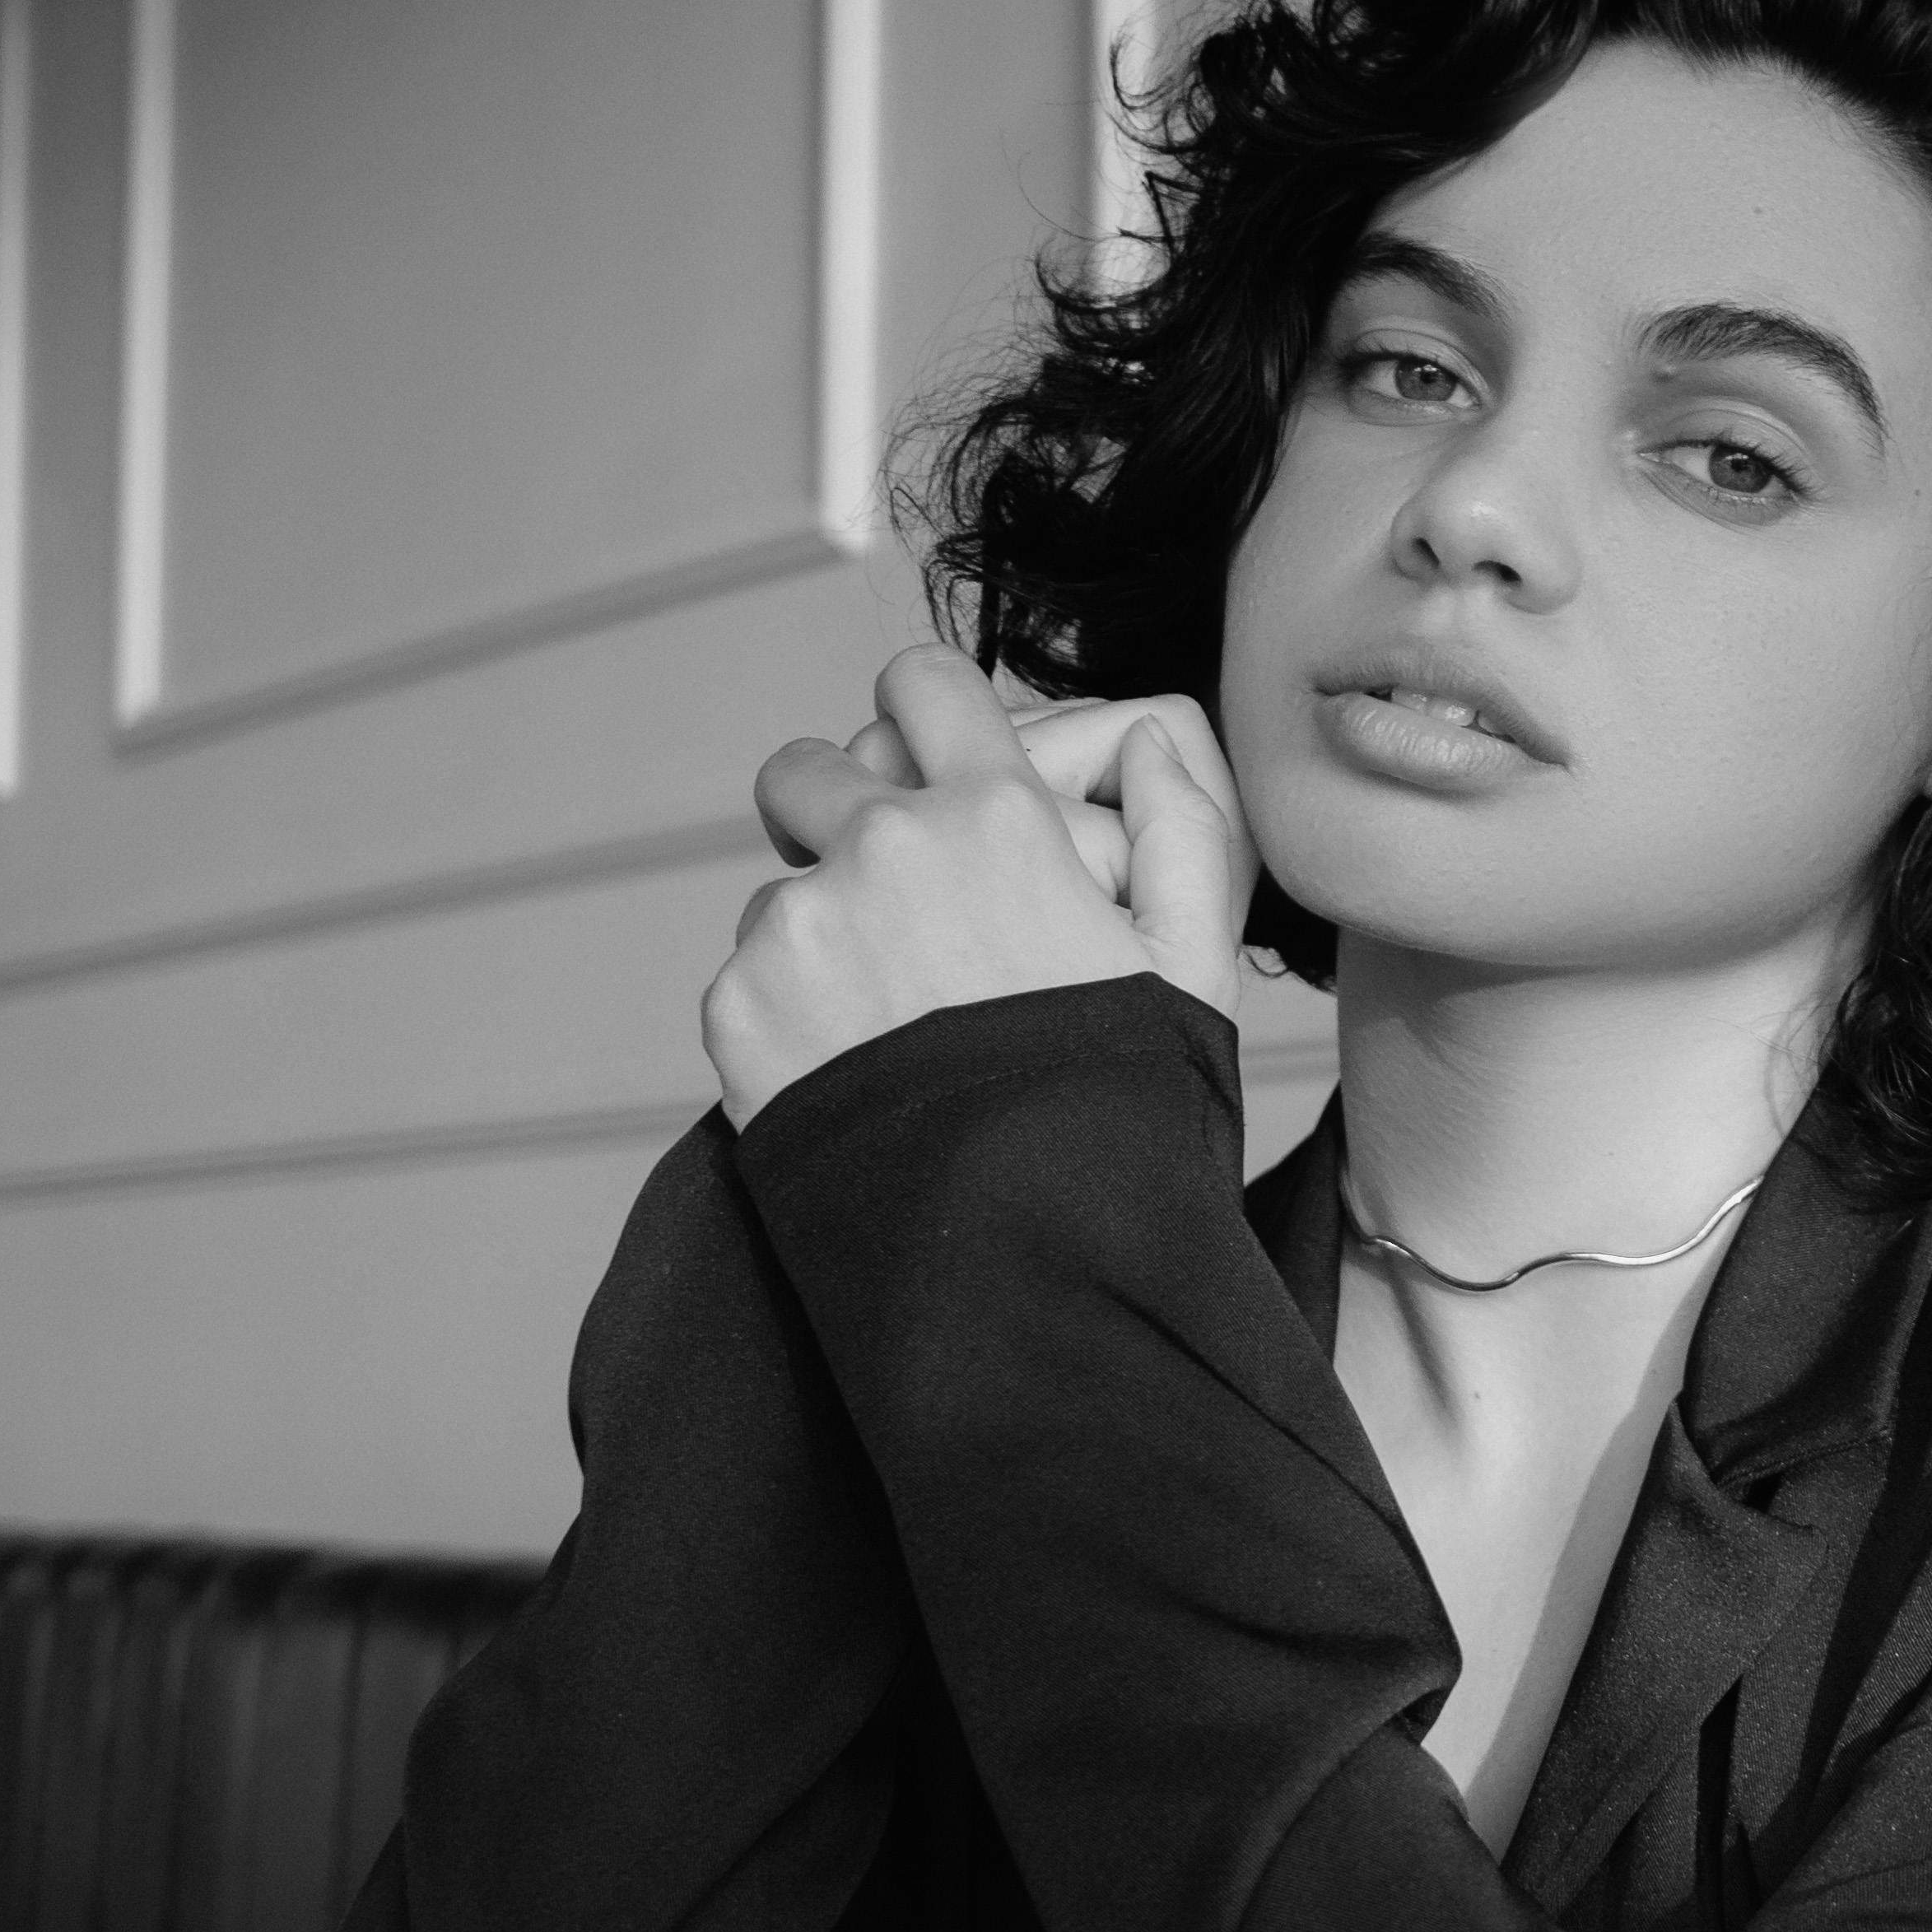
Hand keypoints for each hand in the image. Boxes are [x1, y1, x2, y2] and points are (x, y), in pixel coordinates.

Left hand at [701, 642, 1255, 1131]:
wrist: (1021, 1249)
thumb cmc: (1118, 1112)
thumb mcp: (1193, 969)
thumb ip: (1184, 829)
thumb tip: (1150, 737)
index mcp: (994, 817)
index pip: (922, 682)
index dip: (920, 714)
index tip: (921, 762)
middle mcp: (883, 847)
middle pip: (806, 768)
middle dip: (831, 813)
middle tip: (876, 895)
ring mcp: (800, 924)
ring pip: (779, 889)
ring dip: (819, 934)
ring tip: (885, 1028)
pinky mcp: (738, 1004)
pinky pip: (748, 977)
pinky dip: (787, 1018)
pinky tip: (851, 1078)